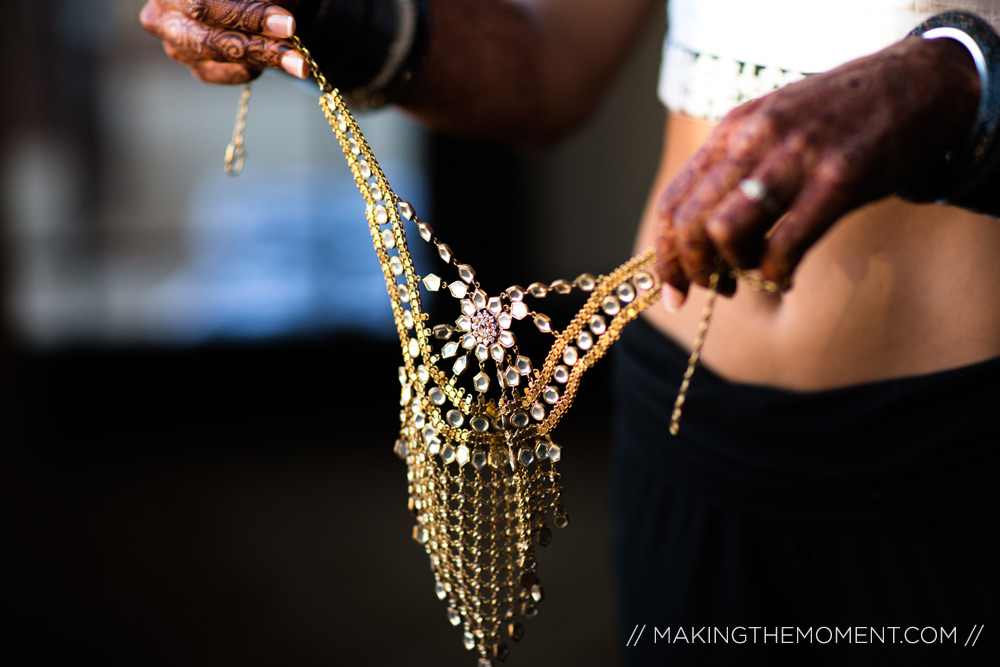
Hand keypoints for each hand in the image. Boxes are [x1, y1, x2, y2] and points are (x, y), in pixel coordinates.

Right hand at [140, 0, 306, 83]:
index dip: (249, 16)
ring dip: (262, 60)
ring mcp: (174, 43)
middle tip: (299, 59)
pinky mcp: (195, 67)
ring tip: (298, 61)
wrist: (248, 2)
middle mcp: (161, 12)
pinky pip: (226, 76)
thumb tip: (279, 16)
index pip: (204, 5)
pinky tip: (271, 58)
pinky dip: (252, 68)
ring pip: (217, 60)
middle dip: (259, 48)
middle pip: (207, 39)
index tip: (289, 25)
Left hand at [655, 37, 980, 304]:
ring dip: (735, 269)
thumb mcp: (771, 126)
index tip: (673, 292)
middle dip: (695, 270)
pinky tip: (785, 277)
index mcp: (731, 130)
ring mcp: (794, 157)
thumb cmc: (837, 117)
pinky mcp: (838, 179)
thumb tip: (699, 240)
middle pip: (691, 223)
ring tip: (756, 275)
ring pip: (726, 232)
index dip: (665, 257)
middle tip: (718, 290)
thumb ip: (734, 170)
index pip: (673, 202)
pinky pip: (785, 245)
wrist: (915, 83)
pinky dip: (776, 275)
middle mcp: (753, 139)